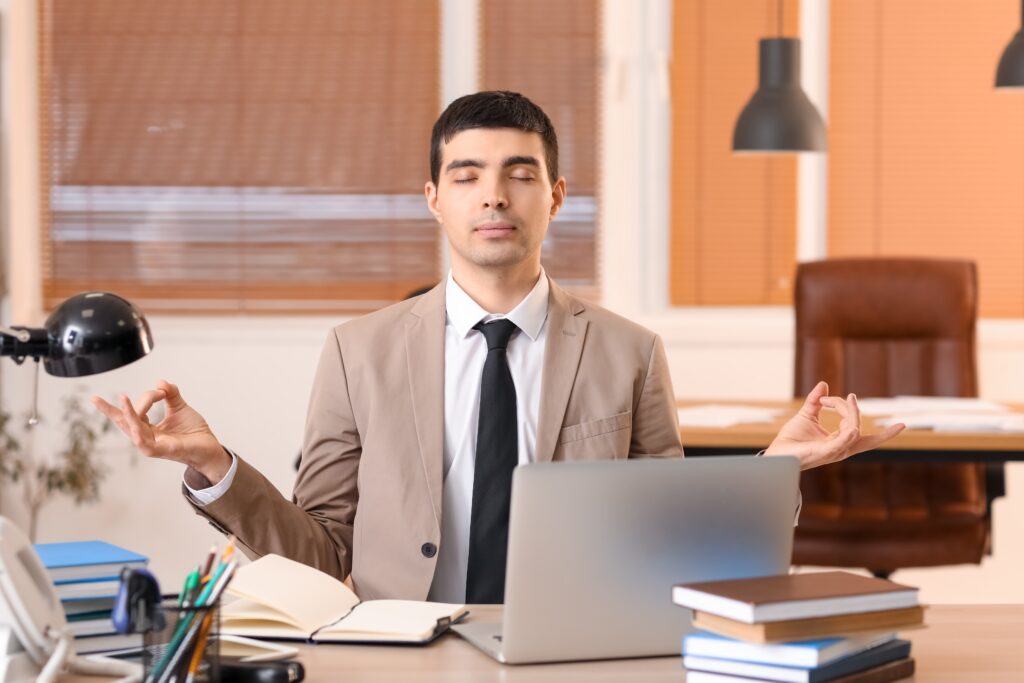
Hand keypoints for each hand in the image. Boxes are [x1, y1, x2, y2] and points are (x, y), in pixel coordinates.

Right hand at [92, 380, 231, 482]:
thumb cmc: (194, 432)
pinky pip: (144, 442)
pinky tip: (134, 423)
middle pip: (123, 422)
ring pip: (133, 429)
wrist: (210, 448)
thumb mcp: (180, 408)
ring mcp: (152, 445)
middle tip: (94, 398)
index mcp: (148, 428)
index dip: (139, 399)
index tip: (161, 390)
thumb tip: (160, 381)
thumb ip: (170, 394)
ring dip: (127, 414)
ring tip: (122, 398)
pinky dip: (138, 432)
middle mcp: (146, 437)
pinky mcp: (161, 450)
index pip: (130, 414)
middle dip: (109, 411)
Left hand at [764, 381, 904, 469]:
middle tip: (863, 403)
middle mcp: (841, 447)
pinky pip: (843, 443)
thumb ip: (815, 401)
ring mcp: (834, 450)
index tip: (825, 398)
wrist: (778, 452)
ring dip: (854, 413)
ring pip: (854, 432)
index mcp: (839, 440)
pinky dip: (850, 433)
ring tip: (851, 398)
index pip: (855, 425)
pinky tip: (853, 425)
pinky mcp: (825, 451)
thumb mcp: (806, 415)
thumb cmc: (792, 439)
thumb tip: (824, 384)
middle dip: (868, 421)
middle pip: (861, 432)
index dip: (846, 407)